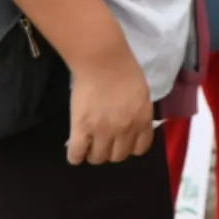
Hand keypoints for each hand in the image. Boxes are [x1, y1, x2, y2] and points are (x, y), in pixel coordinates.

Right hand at [66, 49, 153, 164]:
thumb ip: (139, 113)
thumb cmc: (124, 70)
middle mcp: (125, 129)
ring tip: (89, 144)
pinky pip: (76, 155)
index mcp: (142, 120)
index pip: (140, 148)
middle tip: (103, 142)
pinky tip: (76, 150)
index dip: (130, 147)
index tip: (122, 142)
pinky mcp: (82, 129)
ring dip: (93, 154)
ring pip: (98, 158)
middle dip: (111, 151)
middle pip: (118, 156)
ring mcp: (103, 131)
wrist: (102, 60)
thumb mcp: (142, 94)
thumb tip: (133, 126)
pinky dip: (75, 156)